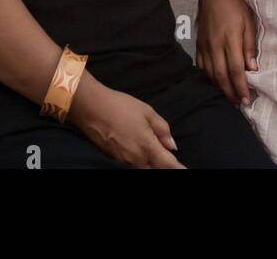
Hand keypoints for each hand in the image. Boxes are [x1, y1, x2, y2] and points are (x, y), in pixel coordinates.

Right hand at [68, 79, 184, 168]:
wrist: (90, 108)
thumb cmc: (120, 106)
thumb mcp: (147, 112)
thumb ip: (162, 129)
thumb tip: (172, 145)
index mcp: (147, 146)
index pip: (168, 164)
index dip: (179, 169)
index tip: (185, 170)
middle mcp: (136, 159)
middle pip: (156, 169)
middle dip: (165, 167)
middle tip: (171, 162)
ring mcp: (123, 161)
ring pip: (144, 169)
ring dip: (153, 165)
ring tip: (158, 156)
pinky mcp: (113, 160)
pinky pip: (132, 166)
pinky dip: (141, 163)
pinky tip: (142, 155)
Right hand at [196, 0, 256, 106]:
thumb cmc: (235, 7)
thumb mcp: (249, 23)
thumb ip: (250, 47)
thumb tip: (253, 69)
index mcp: (230, 39)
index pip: (235, 70)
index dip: (241, 87)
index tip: (247, 99)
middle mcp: (215, 45)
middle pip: (221, 76)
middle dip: (230, 93)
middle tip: (238, 103)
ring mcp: (205, 46)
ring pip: (210, 74)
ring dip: (220, 88)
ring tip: (229, 96)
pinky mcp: (199, 45)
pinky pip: (202, 67)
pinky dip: (209, 78)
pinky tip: (216, 82)